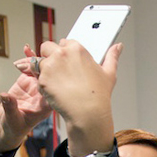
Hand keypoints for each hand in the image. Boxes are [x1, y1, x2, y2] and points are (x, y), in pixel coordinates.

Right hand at [0, 44, 51, 152]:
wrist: (9, 124)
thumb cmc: (15, 126)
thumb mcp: (12, 119)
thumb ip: (10, 107)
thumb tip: (5, 96)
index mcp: (46, 105)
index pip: (54, 88)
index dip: (51, 76)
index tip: (43, 68)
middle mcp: (44, 94)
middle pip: (50, 75)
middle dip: (43, 64)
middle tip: (33, 58)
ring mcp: (37, 86)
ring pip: (41, 69)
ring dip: (34, 59)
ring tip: (26, 52)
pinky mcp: (28, 80)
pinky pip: (31, 67)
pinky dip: (29, 58)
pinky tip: (26, 49)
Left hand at [36, 39, 120, 155]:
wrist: (88, 114)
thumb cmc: (99, 96)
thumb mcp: (109, 73)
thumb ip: (112, 56)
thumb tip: (118, 46)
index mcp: (76, 49)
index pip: (64, 42)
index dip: (65, 52)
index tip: (69, 62)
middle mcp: (61, 54)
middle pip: (47, 47)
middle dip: (50, 56)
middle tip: (59, 71)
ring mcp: (50, 66)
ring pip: (38, 62)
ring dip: (44, 70)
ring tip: (57, 83)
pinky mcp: (42, 79)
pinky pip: (37, 78)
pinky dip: (43, 85)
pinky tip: (56, 92)